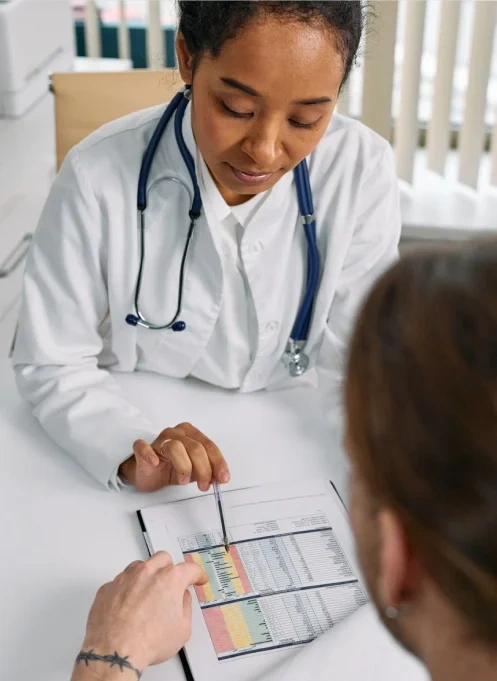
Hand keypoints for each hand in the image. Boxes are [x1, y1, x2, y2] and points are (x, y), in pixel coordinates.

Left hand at [75, 552, 207, 677]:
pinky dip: (127, 588)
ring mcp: (125, 578)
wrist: (115, 651)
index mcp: (170, 579)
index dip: (197, 574)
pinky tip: (129, 604)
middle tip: (171, 583)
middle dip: (170, 568)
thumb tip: (182, 600)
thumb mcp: (182, 629)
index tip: (198, 577)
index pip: (190, 568)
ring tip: (148, 595)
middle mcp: (147, 572)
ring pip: (140, 566)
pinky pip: (121, 581)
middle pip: (163, 558)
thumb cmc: (147, 641)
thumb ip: (185, 607)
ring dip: (147, 575)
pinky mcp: (108, 587)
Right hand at [119, 422, 229, 492]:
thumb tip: (220, 478)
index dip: (217, 463)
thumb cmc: (170, 468)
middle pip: (195, 447)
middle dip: (203, 469)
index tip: (222, 478)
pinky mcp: (142, 449)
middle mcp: (176, 433)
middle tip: (204, 484)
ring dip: (183, 466)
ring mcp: (158, 440)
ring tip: (184, 480)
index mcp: (191, 434)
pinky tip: (155, 463)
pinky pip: (143, 446)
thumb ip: (207, 471)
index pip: (208, 446)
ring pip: (175, 447)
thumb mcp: (194, 471)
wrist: (147, 474)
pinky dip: (149, 454)